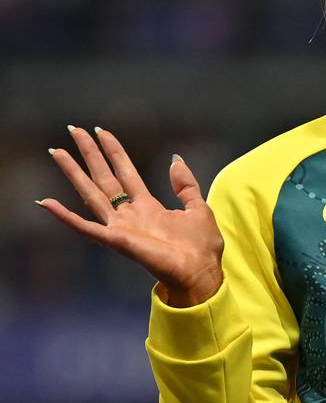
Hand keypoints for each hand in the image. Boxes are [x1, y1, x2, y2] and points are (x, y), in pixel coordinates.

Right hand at [37, 126, 223, 307]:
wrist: (201, 272)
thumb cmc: (201, 247)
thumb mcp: (197, 208)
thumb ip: (185, 185)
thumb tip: (175, 159)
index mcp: (148, 207)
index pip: (125, 172)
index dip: (114, 151)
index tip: (101, 131)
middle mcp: (129, 215)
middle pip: (104, 178)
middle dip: (89, 154)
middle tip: (73, 130)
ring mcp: (120, 227)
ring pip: (90, 194)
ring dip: (73, 173)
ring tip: (57, 152)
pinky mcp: (116, 240)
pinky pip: (85, 227)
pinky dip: (65, 216)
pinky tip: (47, 203)